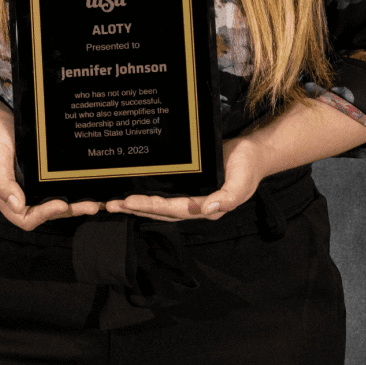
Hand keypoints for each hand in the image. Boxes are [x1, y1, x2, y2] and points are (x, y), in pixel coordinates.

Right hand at [0, 109, 101, 230]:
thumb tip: (17, 205)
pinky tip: (85, 185)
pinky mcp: (40, 176)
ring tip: (95, 201)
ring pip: (55, 201)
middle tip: (91, 205)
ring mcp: (32, 186)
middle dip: (69, 211)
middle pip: (47, 213)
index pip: (26, 217)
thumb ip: (2, 183)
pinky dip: (71, 189)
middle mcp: (21, 196)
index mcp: (6, 198)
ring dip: (75, 203)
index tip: (61, 204)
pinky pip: (56, 186)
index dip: (45, 214)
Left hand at [104, 135, 266, 221]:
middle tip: (111, 204)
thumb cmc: (248, 169)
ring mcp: (190, 195)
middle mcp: (195, 205)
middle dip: (136, 208)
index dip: (150, 207)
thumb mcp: (241, 184)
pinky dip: (149, 191)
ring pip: (160, 203)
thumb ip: (226, 199)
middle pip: (161, 210)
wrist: (254, 154)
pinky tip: (134, 188)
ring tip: (115, 202)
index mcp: (205, 208)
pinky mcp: (188, 183)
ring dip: (138, 203)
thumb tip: (205, 210)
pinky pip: (165, 189)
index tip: (129, 202)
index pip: (172, 209)